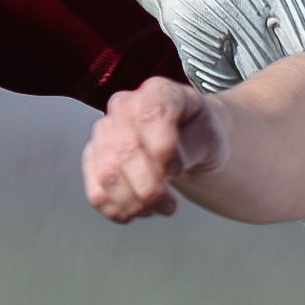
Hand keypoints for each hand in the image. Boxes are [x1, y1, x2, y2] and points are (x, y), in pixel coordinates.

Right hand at [82, 77, 220, 223]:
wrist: (186, 142)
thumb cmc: (199, 135)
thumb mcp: (210, 137)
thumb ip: (192, 147)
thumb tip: (167, 168)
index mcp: (158, 92)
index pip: (151, 114)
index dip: (162, 148)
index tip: (177, 171)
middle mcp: (125, 106)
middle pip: (125, 150)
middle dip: (149, 187)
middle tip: (170, 206)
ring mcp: (104, 131)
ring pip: (107, 173)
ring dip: (134, 202)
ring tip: (157, 209)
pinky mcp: (93, 158)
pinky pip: (95, 190)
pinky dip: (116, 209)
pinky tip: (137, 212)